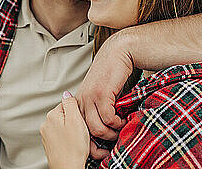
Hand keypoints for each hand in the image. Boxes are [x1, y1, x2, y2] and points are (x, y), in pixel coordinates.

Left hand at [40, 91, 89, 168]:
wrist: (68, 168)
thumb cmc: (74, 148)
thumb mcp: (76, 120)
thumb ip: (70, 103)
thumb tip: (66, 93)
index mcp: (52, 116)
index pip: (67, 104)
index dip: (77, 111)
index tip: (81, 120)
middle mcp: (46, 124)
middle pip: (64, 115)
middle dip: (73, 121)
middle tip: (80, 131)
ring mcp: (46, 136)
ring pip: (62, 126)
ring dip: (70, 130)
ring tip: (77, 139)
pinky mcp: (49, 145)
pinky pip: (60, 136)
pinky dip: (67, 139)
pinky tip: (72, 145)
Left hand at [75, 33, 132, 159]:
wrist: (118, 52)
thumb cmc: (113, 74)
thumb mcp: (101, 94)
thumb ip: (98, 109)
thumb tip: (103, 131)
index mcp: (77, 101)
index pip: (77, 129)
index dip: (90, 142)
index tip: (102, 149)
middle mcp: (80, 100)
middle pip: (86, 132)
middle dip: (102, 141)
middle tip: (115, 141)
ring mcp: (89, 96)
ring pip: (97, 128)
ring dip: (111, 133)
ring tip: (121, 129)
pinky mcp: (101, 93)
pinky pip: (108, 118)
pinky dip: (118, 123)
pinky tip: (124, 119)